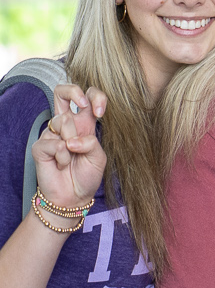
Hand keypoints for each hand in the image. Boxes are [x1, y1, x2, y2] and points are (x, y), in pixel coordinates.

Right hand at [32, 85, 107, 210]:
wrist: (73, 196)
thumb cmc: (87, 175)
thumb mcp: (99, 157)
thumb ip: (91, 143)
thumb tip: (72, 140)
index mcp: (84, 124)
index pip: (87, 98)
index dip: (95, 96)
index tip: (101, 112)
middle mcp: (67, 125)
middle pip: (62, 91)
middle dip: (74, 91)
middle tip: (85, 105)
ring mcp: (51, 134)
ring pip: (63, 120)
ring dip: (73, 141)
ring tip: (72, 156)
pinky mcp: (40, 146)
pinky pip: (54, 143)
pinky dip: (63, 157)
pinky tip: (61, 165)